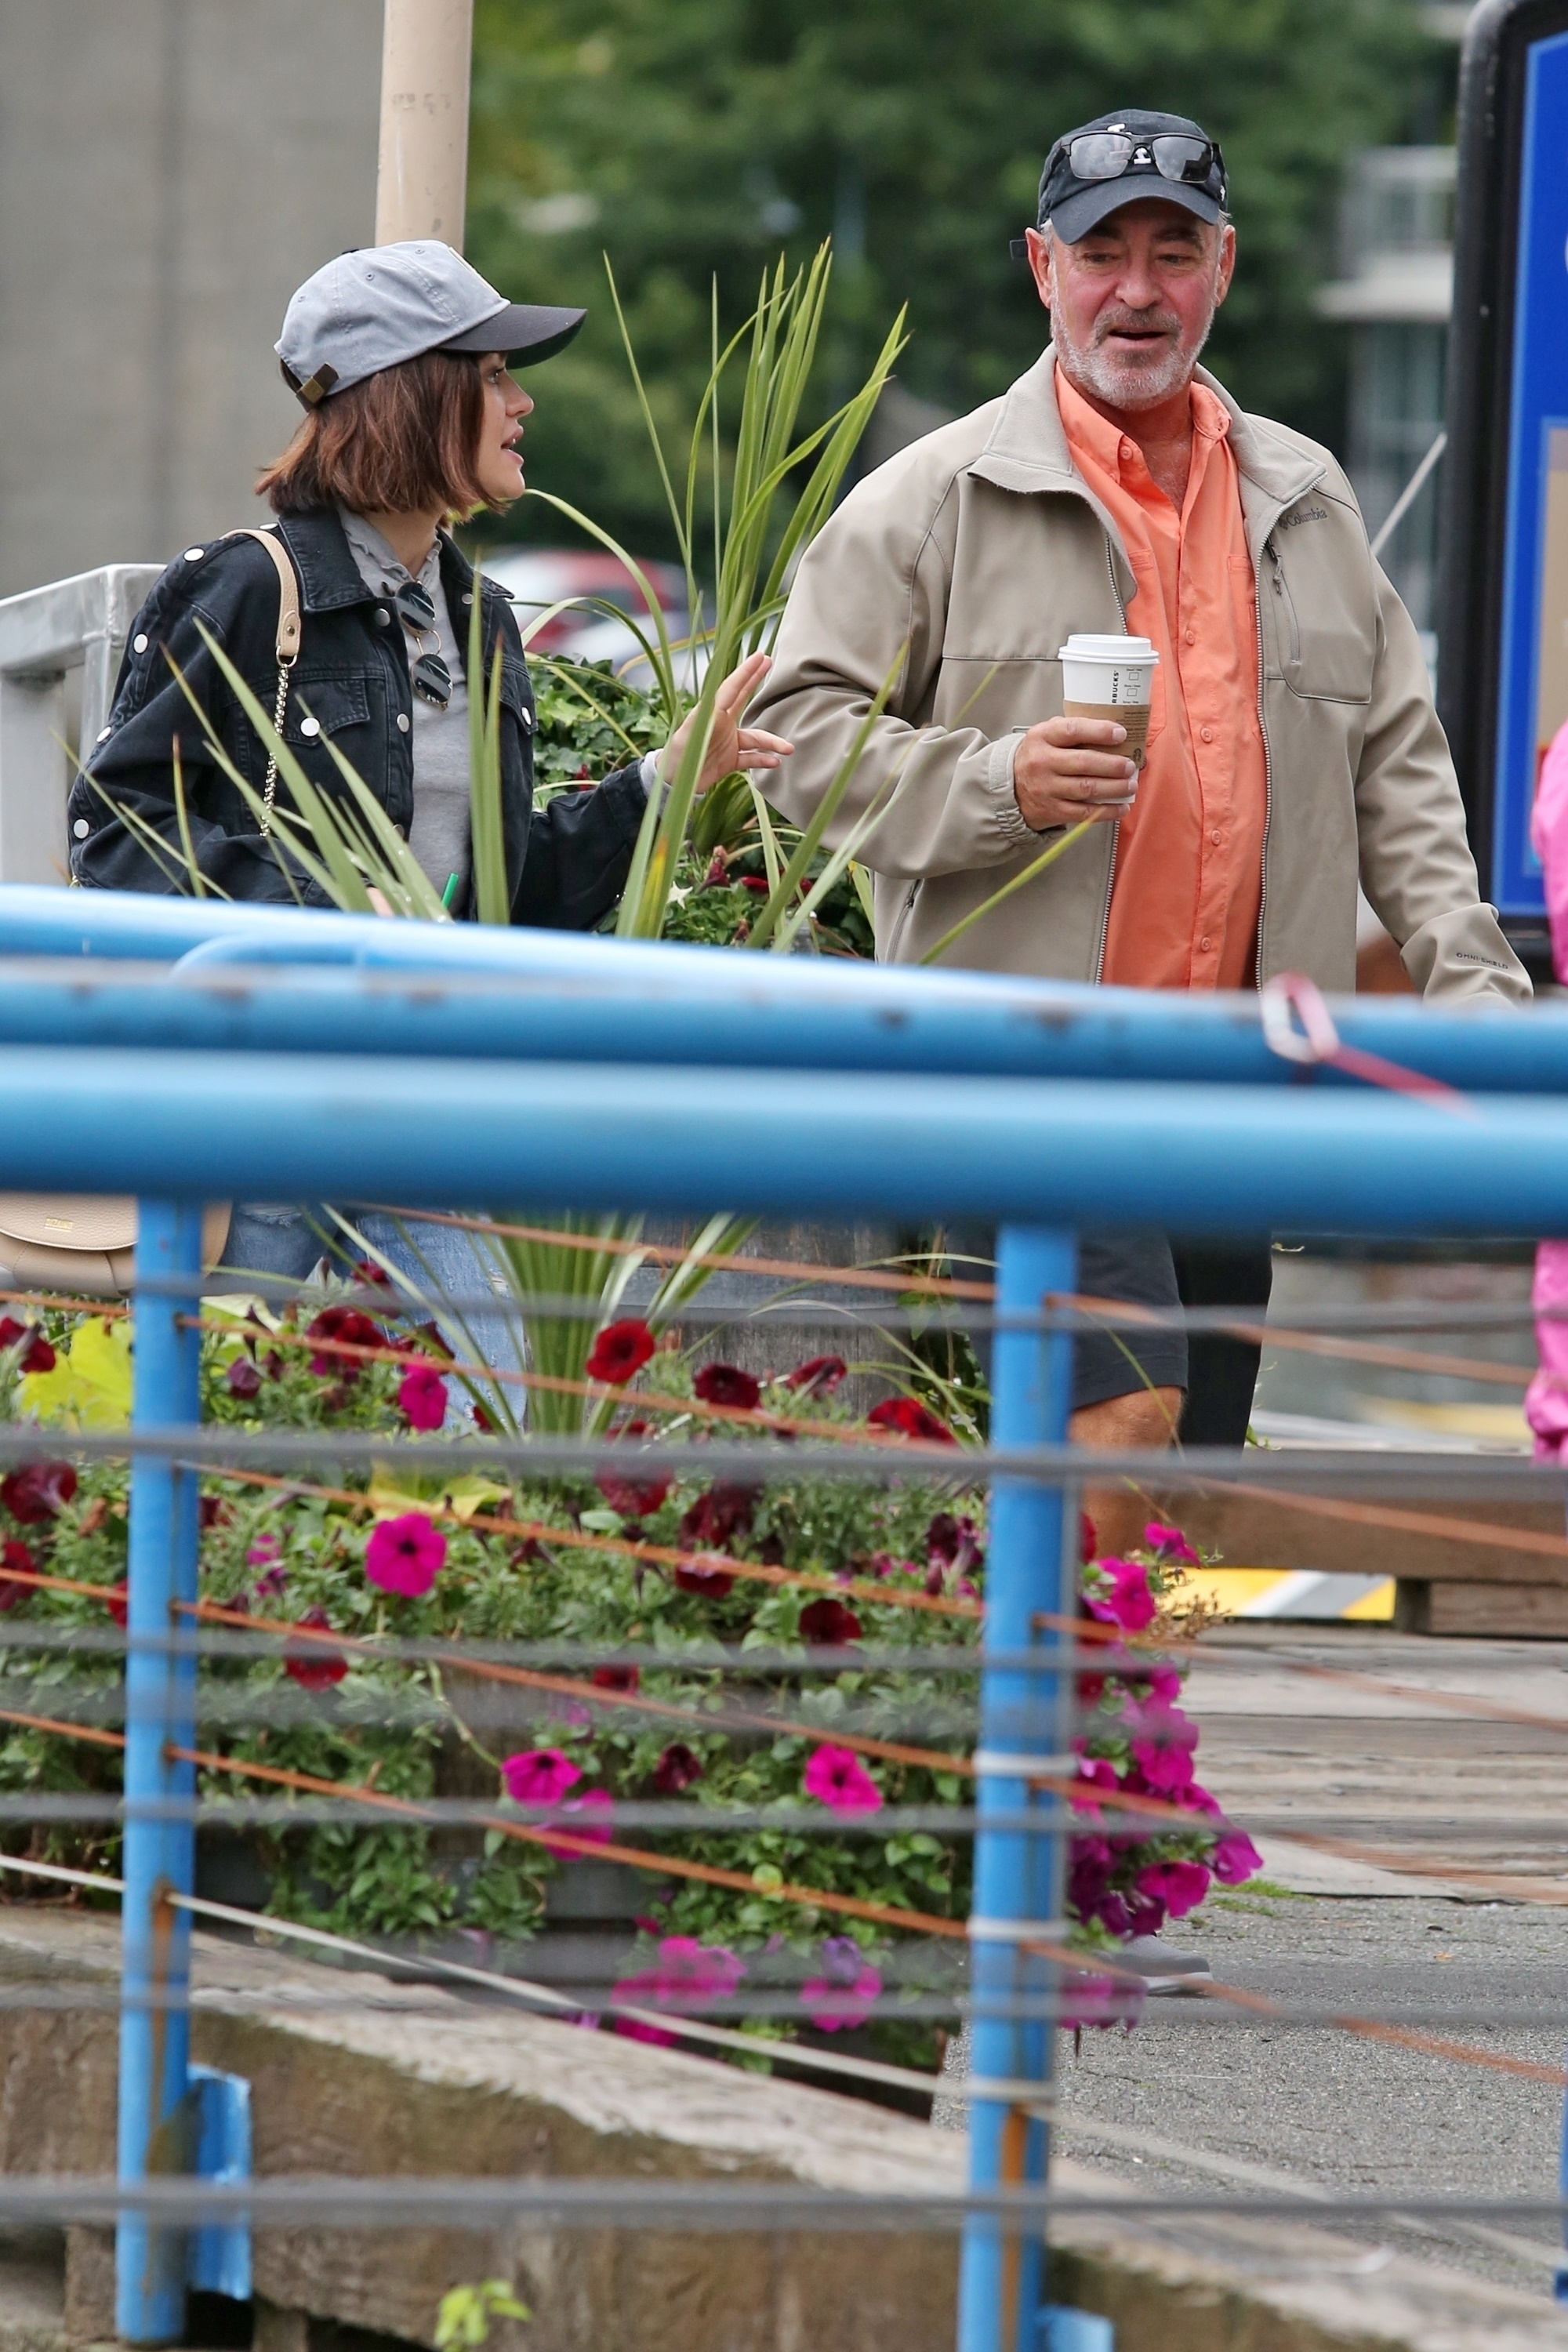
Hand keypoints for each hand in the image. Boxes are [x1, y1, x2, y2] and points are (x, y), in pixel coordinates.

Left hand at [662, 651, 793, 794]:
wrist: (673, 784)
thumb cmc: (677, 758)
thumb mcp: (689, 737)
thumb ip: (704, 721)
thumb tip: (716, 705)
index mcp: (712, 715)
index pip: (732, 688)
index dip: (746, 672)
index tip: (760, 656)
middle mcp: (721, 724)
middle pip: (742, 698)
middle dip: (755, 680)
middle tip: (769, 661)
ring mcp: (727, 742)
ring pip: (755, 738)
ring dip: (772, 743)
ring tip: (788, 748)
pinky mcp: (729, 760)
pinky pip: (750, 758)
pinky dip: (763, 760)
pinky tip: (775, 763)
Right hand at [1012, 715, 1136, 832]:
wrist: (1009, 788)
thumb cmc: (1037, 757)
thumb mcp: (1045, 735)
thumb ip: (1071, 729)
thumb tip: (1112, 729)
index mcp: (1042, 737)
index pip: (1073, 730)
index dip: (1100, 732)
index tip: (1120, 733)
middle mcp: (1043, 762)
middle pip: (1084, 763)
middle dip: (1113, 765)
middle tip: (1130, 765)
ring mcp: (1047, 788)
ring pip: (1087, 789)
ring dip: (1114, 788)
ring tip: (1130, 784)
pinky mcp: (1052, 810)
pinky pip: (1084, 812)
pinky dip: (1107, 811)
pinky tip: (1122, 807)